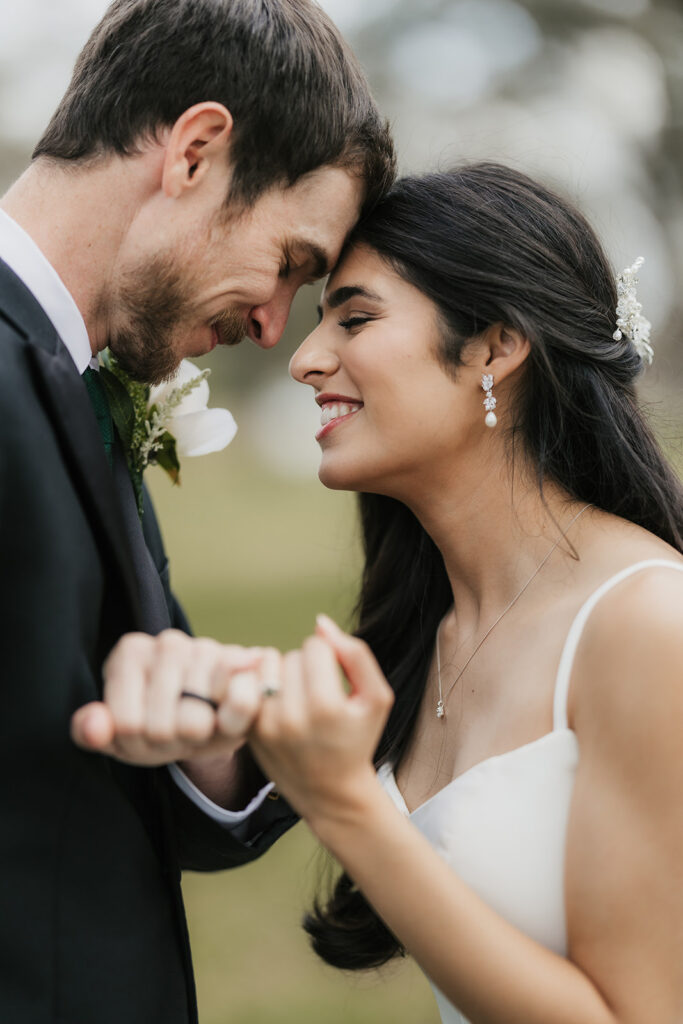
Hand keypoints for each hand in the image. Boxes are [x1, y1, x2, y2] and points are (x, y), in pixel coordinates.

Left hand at [71, 630, 263, 765]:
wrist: (203, 716)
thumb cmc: (151, 724)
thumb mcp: (116, 735)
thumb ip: (92, 732)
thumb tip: (94, 727)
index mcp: (130, 652)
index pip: (128, 723)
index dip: (138, 743)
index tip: (143, 733)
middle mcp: (169, 642)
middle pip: (164, 726)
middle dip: (169, 742)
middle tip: (174, 733)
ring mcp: (209, 650)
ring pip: (197, 723)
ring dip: (198, 739)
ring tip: (198, 726)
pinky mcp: (244, 667)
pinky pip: (240, 703)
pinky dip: (235, 720)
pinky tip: (226, 717)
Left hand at [249, 616, 393, 830]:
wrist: (330, 791)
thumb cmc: (357, 739)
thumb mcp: (376, 698)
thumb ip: (356, 654)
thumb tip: (319, 623)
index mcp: (325, 707)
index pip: (316, 646)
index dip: (330, 658)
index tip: (335, 683)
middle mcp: (290, 717)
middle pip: (290, 655)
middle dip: (305, 667)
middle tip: (317, 694)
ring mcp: (264, 725)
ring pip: (268, 666)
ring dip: (282, 674)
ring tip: (297, 697)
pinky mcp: (247, 731)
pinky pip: (249, 684)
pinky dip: (263, 687)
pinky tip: (278, 704)